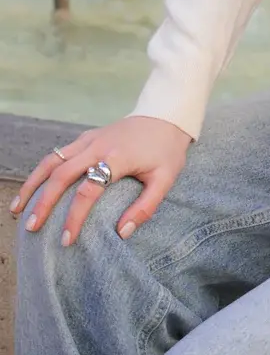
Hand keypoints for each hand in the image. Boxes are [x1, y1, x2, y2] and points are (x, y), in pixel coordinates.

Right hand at [9, 116, 192, 245]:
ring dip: (32, 184)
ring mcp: (89, 139)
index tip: (67, 240)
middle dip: (43, 203)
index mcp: (117, 157)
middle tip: (31, 228)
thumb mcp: (166, 178)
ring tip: (17, 209)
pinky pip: (59, 153)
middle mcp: (97, 146)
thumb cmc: (167, 149)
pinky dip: (42, 171)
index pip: (88, 191)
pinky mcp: (87, 136)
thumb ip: (146, 207)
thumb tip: (122, 233)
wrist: (167, 114)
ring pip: (52, 160)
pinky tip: (34, 188)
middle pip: (61, 175)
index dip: (74, 217)